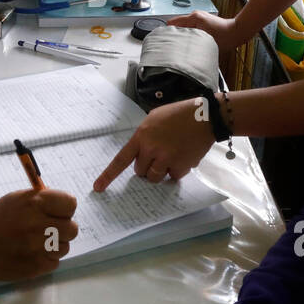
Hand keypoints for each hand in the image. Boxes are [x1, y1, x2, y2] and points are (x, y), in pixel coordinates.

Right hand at [0, 188, 78, 280]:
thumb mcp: (15, 199)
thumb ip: (41, 199)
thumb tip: (63, 205)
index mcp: (35, 203)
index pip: (70, 204)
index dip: (64, 209)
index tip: (56, 212)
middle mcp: (39, 224)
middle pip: (72, 228)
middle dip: (61, 228)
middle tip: (46, 229)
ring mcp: (39, 247)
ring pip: (65, 247)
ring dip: (54, 245)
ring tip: (34, 242)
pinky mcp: (37, 267)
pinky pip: (55, 262)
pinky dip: (46, 259)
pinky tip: (30, 253)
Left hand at [93, 98, 214, 190]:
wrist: (205, 117)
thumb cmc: (179, 115)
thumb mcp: (154, 119)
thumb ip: (144, 136)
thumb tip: (140, 154)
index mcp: (142, 136)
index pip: (121, 159)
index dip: (108, 175)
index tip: (98, 188)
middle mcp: (151, 149)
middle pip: (140, 171)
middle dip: (147, 166)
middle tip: (159, 153)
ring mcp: (166, 159)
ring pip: (154, 177)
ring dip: (160, 171)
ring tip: (171, 155)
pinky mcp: (181, 166)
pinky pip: (172, 178)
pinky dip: (176, 170)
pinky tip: (182, 156)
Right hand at [167, 11, 241, 53]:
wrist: (236, 32)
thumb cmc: (225, 37)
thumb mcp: (205, 40)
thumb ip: (190, 40)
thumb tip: (179, 44)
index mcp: (194, 17)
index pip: (172, 23)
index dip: (168, 32)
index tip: (164, 41)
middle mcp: (195, 15)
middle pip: (177, 25)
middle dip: (175, 35)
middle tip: (174, 45)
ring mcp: (199, 17)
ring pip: (184, 27)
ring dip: (183, 35)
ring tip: (183, 44)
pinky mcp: (202, 21)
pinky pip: (190, 27)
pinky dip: (189, 34)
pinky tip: (191, 42)